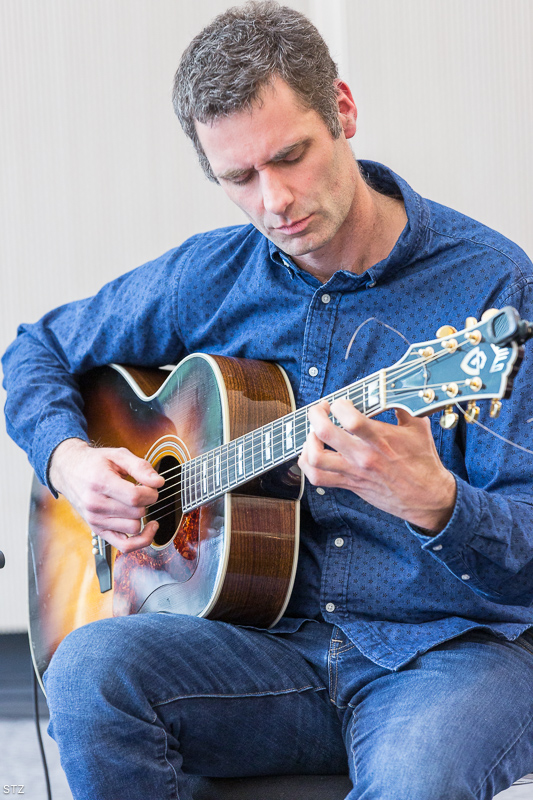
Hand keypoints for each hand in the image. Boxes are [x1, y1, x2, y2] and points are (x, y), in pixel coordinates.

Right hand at [49, 438, 164, 551]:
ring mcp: (95, 520)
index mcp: (100, 483)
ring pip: (134, 527)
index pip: (135, 497)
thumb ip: (140, 467)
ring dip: (142, 515)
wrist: (69, 471)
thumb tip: (159, 482)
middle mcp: (95, 505)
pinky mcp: (98, 530)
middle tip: (143, 490)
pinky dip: (141, 540)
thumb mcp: (118, 455)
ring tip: (136, 503)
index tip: (152, 485)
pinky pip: (125, 546)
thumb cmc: (95, 462)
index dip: (151, 492)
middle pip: (137, 512)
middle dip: (147, 501)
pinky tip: (148, 527)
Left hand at [298, 400, 455, 533]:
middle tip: (320, 410)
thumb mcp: (419, 428)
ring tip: (314, 432)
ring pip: (315, 458)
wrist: (428, 497)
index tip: (342, 403)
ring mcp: (354, 472)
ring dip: (308, 440)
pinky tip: (312, 453)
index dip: (340, 405)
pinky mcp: (349, 484)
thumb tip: (392, 390)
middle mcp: (363, 456)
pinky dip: (307, 464)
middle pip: (324, 433)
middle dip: (316, 415)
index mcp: (380, 440)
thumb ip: (402, 407)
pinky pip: (317, 478)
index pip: (350, 419)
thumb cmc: (424, 462)